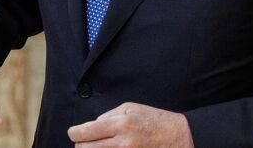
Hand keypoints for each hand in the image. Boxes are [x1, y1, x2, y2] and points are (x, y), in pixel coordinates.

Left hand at [67, 103, 193, 147]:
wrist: (179, 137)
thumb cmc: (154, 120)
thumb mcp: (130, 108)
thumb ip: (108, 116)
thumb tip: (92, 125)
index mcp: (120, 124)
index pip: (86, 132)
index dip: (74, 134)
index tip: (73, 133)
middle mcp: (122, 143)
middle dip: (80, 146)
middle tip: (82, 143)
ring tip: (93, 147)